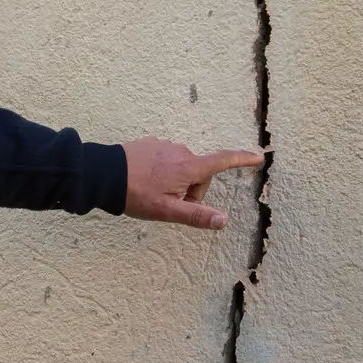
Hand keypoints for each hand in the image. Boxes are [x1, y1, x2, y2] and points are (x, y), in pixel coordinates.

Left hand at [120, 137, 264, 229]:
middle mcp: (181, 151)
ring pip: (182, 167)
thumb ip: (196, 215)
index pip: (222, 161)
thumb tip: (223, 220)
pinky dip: (162, 171)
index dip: (242, 159)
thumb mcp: (167, 210)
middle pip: (199, 173)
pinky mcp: (152, 142)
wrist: (103, 174)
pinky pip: (166, 159)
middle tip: (168, 202)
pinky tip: (145, 180)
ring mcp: (165, 144)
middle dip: (190, 190)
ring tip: (152, 191)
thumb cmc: (135, 194)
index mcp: (188, 167)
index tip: (258, 156)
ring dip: (176, 180)